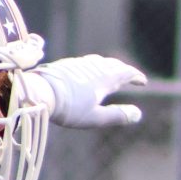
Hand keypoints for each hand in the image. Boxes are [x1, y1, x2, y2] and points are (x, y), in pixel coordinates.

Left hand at [28, 55, 145, 128]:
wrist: (37, 92)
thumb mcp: (95, 118)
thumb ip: (117, 116)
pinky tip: (87, 73)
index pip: (126, 73)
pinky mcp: (65, 65)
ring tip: (111, 72)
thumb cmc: (68, 108)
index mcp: (104, 79)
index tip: (143, 82)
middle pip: (113, 65)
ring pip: (98, 62)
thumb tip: (138, 114)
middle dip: (124, 70)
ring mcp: (78, 64)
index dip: (136, 77)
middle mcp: (93, 67)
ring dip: (109, 67)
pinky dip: (94, 67)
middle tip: (130, 76)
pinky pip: (85, 62)